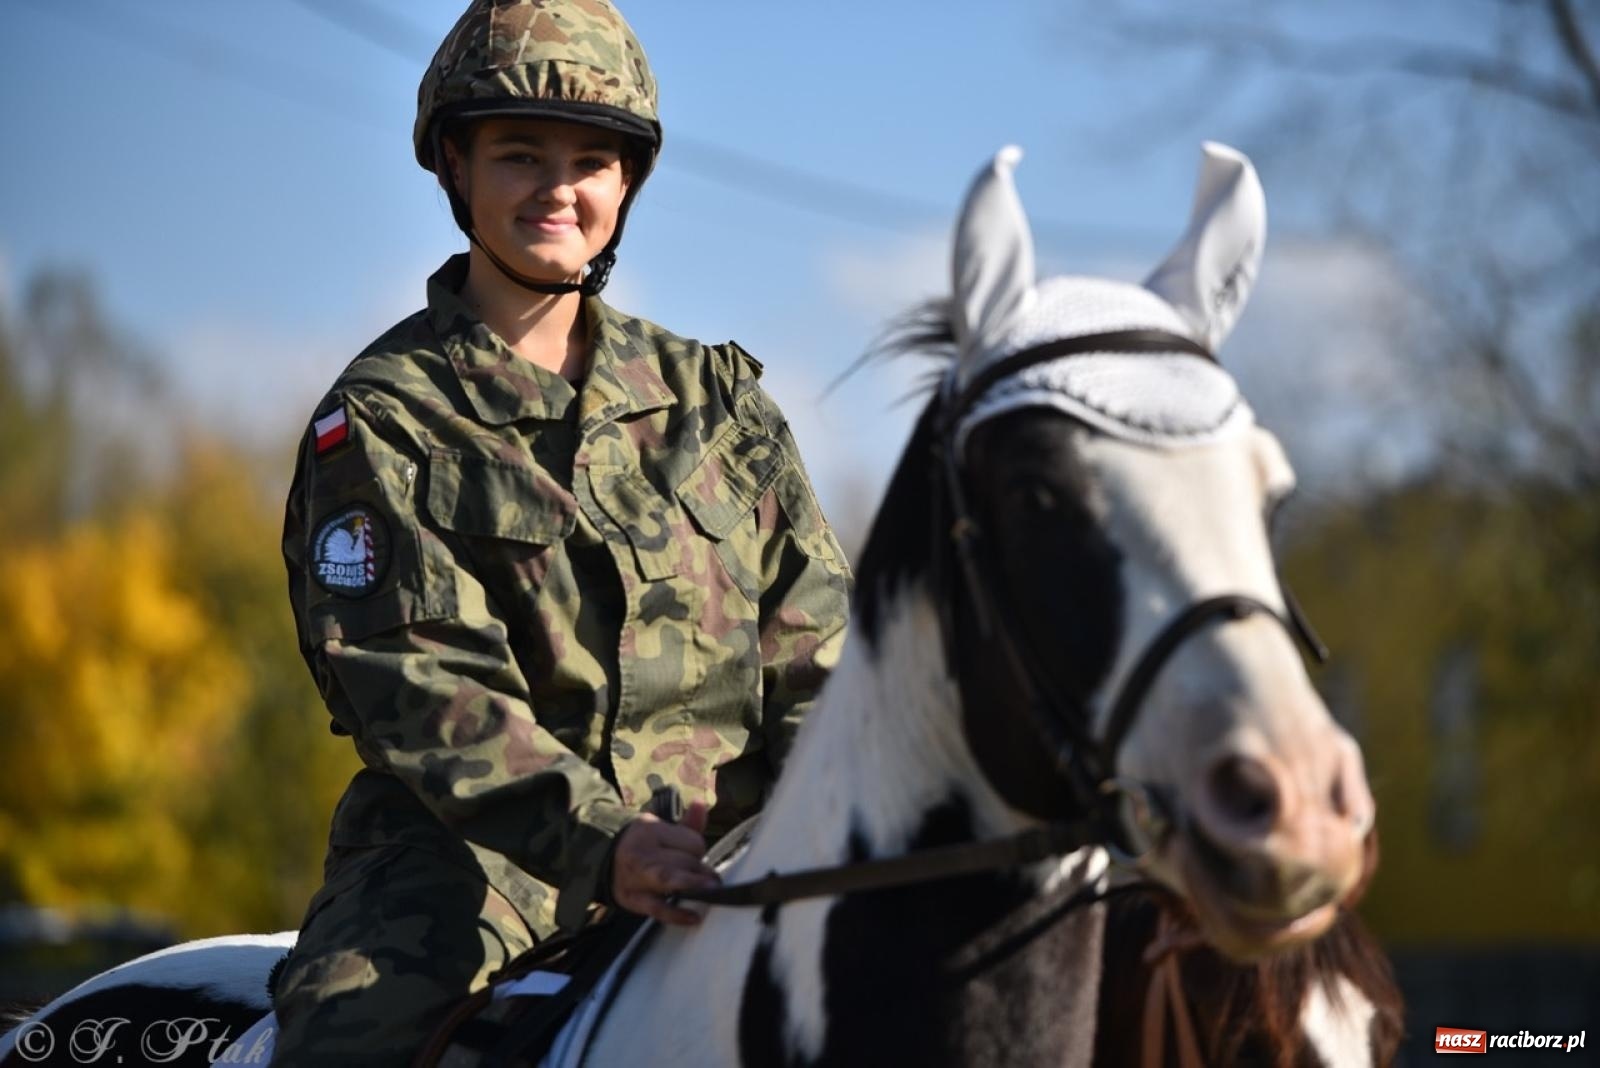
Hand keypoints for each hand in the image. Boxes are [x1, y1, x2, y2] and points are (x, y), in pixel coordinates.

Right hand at [609, 800, 719, 925]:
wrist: (602, 862)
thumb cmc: (641, 846)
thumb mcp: (659, 830)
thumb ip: (686, 824)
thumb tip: (701, 803)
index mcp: (650, 830)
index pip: (690, 841)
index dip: (698, 850)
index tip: (696, 857)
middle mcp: (642, 852)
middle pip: (682, 860)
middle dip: (699, 871)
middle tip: (712, 881)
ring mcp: (636, 877)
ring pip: (668, 878)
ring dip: (692, 883)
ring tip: (712, 888)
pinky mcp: (633, 900)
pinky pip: (657, 909)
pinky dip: (677, 914)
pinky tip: (694, 917)